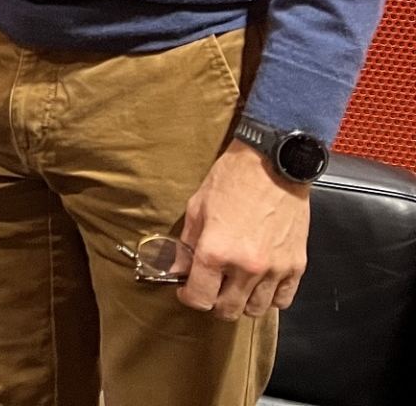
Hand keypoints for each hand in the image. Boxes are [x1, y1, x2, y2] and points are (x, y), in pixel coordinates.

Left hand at [176, 140, 310, 318]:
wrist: (273, 165)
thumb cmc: (232, 180)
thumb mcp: (197, 207)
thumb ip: (186, 244)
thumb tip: (177, 268)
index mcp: (216, 252)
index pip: (200, 298)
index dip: (189, 297)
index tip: (187, 291)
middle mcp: (246, 267)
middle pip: (228, 310)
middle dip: (214, 303)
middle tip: (210, 288)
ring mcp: (275, 269)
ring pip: (256, 309)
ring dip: (242, 303)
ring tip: (235, 286)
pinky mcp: (297, 266)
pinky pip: (283, 300)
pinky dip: (270, 298)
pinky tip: (260, 284)